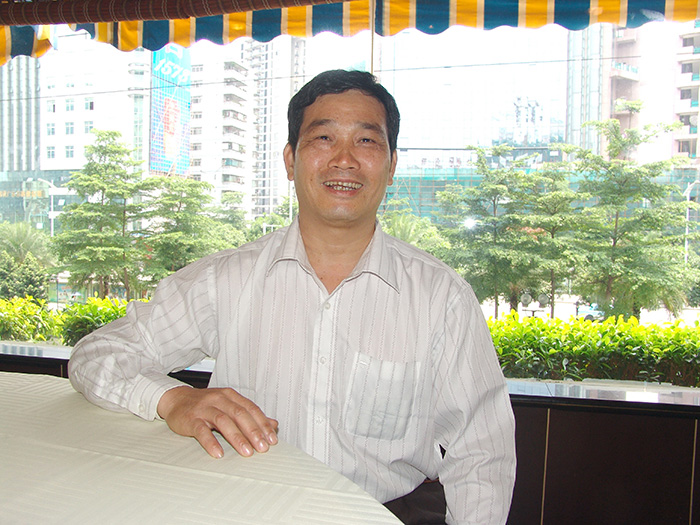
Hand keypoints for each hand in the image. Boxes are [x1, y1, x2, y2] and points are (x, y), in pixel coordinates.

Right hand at [157, 386, 278, 457]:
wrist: (176, 399)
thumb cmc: (205, 405)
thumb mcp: (228, 405)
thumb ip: (250, 415)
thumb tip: (273, 424)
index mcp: (230, 396)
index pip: (251, 409)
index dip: (263, 424)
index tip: (272, 439)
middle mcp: (219, 399)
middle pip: (240, 414)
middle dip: (253, 432)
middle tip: (263, 448)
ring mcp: (204, 408)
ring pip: (223, 421)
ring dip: (237, 438)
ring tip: (247, 452)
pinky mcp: (191, 419)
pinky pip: (202, 431)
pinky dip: (211, 442)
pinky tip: (218, 453)